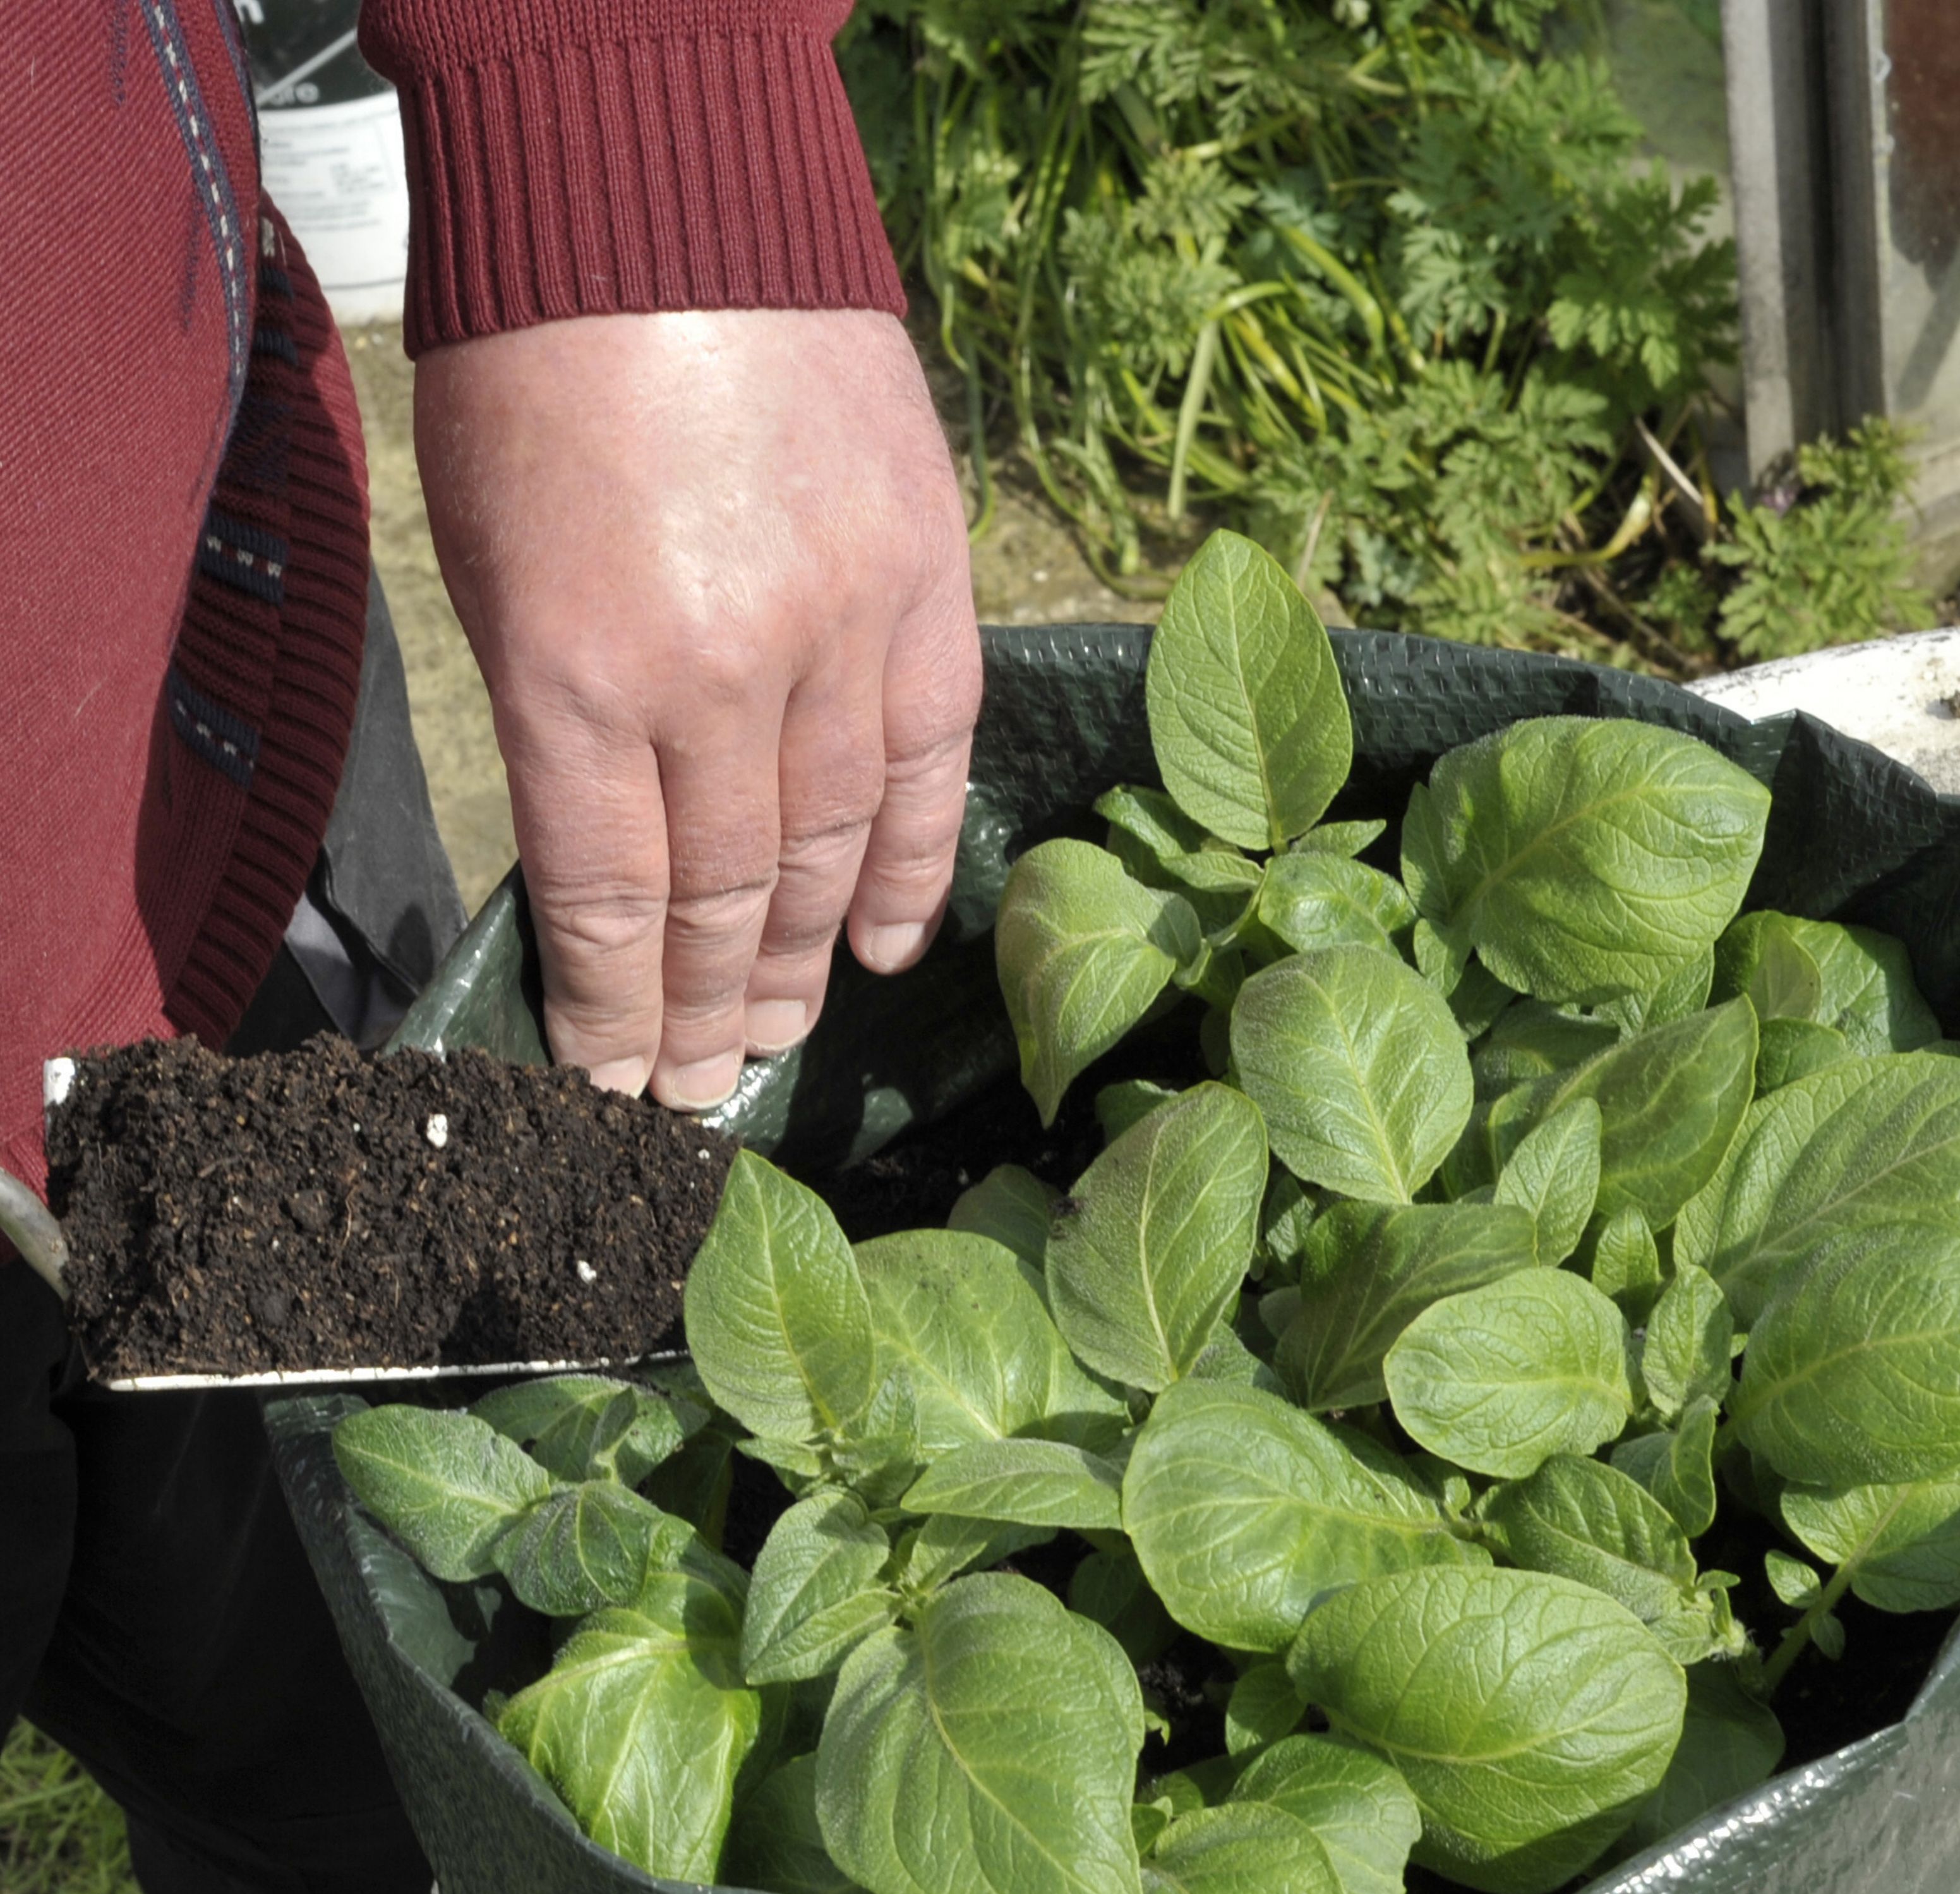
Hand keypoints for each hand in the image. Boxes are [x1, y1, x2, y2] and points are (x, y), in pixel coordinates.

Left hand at [413, 309, 981, 1105]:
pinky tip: (876, 950)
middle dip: (699, 1015)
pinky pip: (929, 766)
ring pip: (827, 852)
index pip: (609, 903)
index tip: (607, 1087)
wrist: (660, 193)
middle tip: (693, 1091)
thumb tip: (606, 875)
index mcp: (581, 671)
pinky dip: (906, 871)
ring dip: (793, 966)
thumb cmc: (536, 375)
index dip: (609, 1016)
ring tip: (770, 1041)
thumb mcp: (489, 563)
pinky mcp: (925, 585)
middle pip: (720, 899)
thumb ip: (552, 727)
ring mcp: (839, 631)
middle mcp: (720, 674)